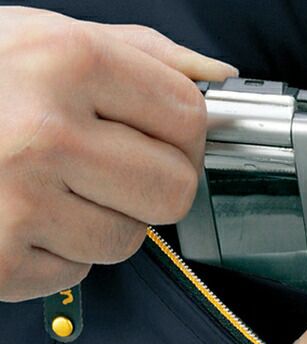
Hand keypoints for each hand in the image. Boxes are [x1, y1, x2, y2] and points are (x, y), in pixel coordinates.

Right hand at [0, 6, 236, 301]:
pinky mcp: (0, 261)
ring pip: (131, 239)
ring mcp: (19, 203)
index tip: (168, 140)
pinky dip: (63, 251)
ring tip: (61, 191)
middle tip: (122, 173)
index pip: (189, 119)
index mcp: (66, 62)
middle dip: (158, 186)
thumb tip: (216, 77)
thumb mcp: (47, 41)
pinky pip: (80, 270)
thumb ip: (142, 54)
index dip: (188, 137)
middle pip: (175, 190)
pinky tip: (28, 217)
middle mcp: (43, 134)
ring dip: (108, 221)